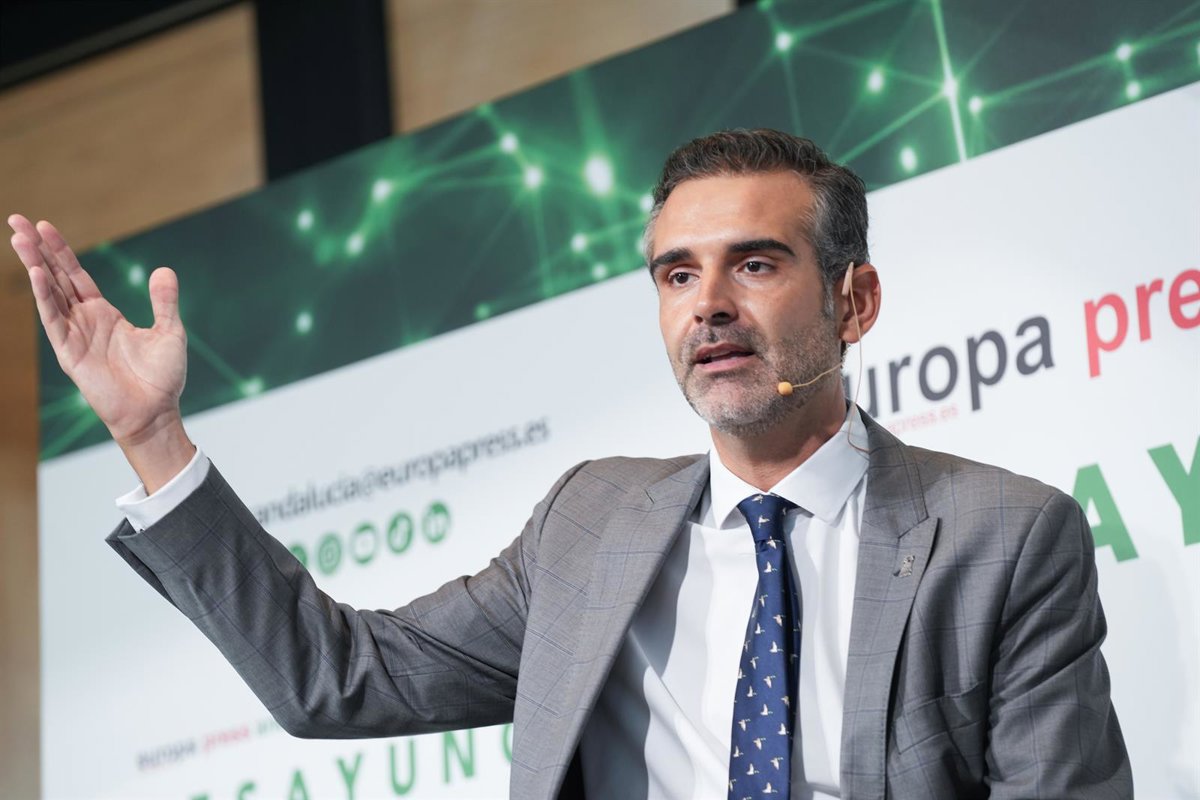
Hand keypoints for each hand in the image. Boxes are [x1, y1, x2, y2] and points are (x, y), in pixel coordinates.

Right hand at [9, 214, 193, 489]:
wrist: (155, 412)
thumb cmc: (162, 378)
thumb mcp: (170, 332)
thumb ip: (164, 302)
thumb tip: (163, 270)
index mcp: (104, 313)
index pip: (76, 275)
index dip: (60, 251)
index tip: (44, 225)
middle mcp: (85, 321)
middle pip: (55, 277)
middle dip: (37, 249)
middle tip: (16, 219)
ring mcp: (75, 335)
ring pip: (49, 293)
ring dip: (34, 266)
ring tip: (19, 239)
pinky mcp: (70, 353)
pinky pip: (54, 319)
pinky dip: (45, 296)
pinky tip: (36, 274)